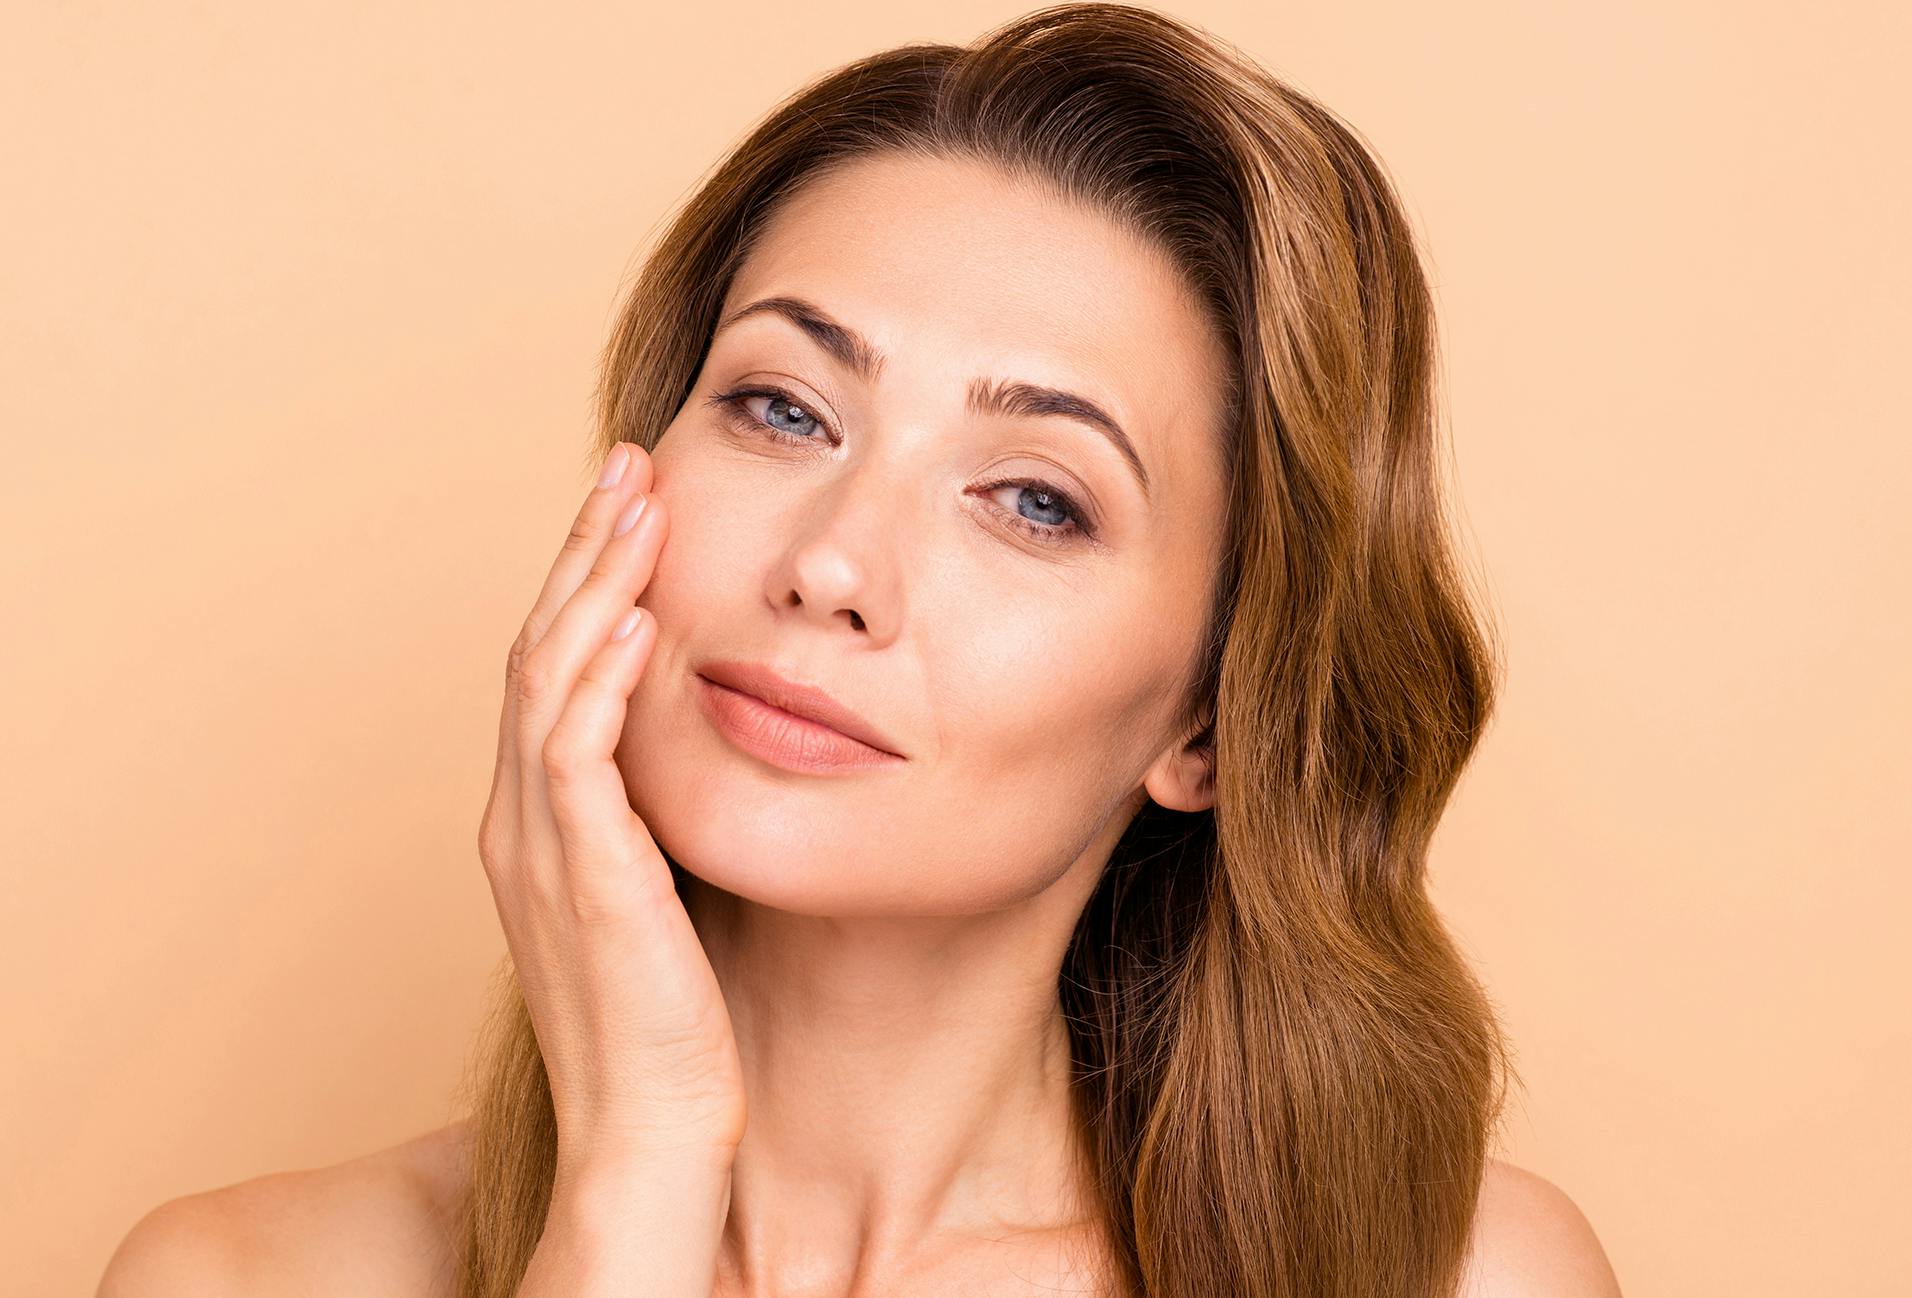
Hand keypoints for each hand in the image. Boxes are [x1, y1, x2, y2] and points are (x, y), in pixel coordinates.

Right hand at [477, 441, 744, 1178]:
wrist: (651, 1136)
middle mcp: (523, 823)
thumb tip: (715, 742)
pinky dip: (599, 680)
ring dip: (592, 584)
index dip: (587, 580)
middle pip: (539, 650)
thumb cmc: (673, 1024)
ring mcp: (541, 850)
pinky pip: (575, 758)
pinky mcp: (583, 881)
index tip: (633, 508)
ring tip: (636, 502)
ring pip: (548, 682)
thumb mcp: (666, 891)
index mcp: (540, 823)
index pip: (554, 670)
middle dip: (583, 551)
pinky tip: (636, 618)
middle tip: (629, 465)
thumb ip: (662, 814)